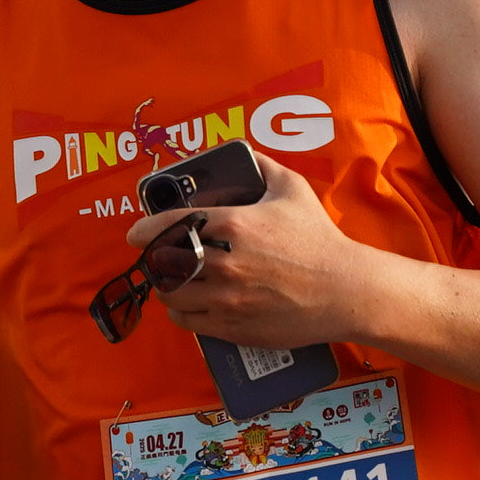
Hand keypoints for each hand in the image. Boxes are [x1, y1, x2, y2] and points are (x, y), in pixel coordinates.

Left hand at [125, 153, 369, 349]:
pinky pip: (187, 321)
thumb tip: (245, 154)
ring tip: (171, 282)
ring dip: (166, 287)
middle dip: (156, 259)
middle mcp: (224, 261)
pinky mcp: (232, 326)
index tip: (134, 233)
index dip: (144, 229)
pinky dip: (179, 312)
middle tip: (157, 258)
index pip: (171, 224)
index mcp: (233, 224)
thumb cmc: (319, 240)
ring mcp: (226, 297)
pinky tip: (183, 304)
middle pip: (166, 261)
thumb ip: (263, 167)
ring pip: (172, 293)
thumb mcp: (293, 190)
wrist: (345, 290)